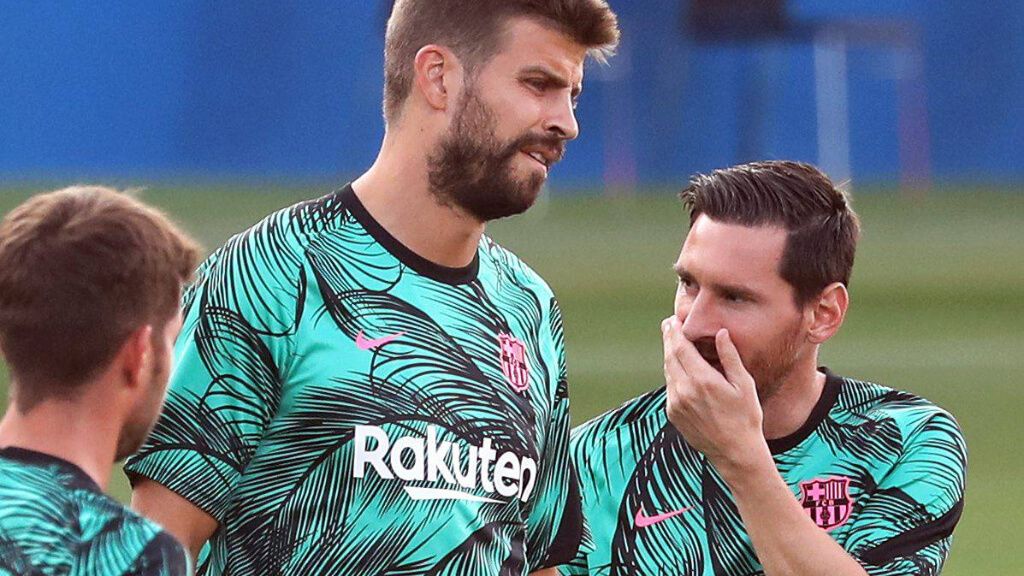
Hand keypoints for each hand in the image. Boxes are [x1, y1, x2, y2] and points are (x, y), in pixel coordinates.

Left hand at [661, 317, 767, 471]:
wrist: (735, 453)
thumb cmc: (746, 418)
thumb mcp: (744, 385)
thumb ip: (730, 357)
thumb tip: (720, 333)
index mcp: (703, 380)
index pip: (681, 348)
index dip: (675, 332)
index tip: (673, 320)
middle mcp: (685, 391)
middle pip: (670, 357)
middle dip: (669, 338)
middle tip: (669, 324)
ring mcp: (676, 403)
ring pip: (668, 372)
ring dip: (670, 356)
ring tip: (674, 343)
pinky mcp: (673, 414)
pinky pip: (670, 387)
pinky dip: (673, 374)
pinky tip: (680, 369)